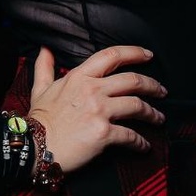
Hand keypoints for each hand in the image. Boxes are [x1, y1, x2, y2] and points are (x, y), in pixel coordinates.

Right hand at [29, 45, 166, 173]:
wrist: (33, 147)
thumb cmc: (39, 119)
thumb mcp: (40, 88)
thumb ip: (45, 67)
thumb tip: (45, 49)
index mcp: (80, 77)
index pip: (112, 55)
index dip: (134, 53)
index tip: (148, 56)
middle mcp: (93, 90)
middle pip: (133, 81)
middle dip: (152, 85)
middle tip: (162, 91)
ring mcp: (99, 111)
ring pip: (137, 106)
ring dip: (152, 113)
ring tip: (158, 118)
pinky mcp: (104, 134)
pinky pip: (131, 136)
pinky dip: (141, 142)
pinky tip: (144, 146)